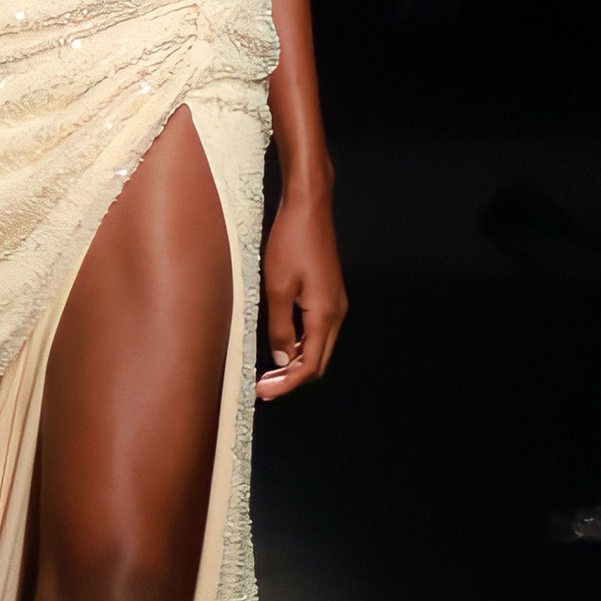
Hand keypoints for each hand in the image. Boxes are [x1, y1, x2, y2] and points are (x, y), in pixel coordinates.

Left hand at [256, 182, 347, 400]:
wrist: (309, 208)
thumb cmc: (290, 243)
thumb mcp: (277, 288)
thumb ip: (279, 328)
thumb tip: (282, 360)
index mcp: (325, 315)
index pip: (310, 365)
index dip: (287, 383)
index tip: (263, 392)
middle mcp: (336, 313)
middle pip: (318, 360)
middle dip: (292, 378)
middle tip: (263, 386)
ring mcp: (335, 303)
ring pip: (319, 346)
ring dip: (296, 362)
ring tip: (268, 370)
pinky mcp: (329, 294)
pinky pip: (318, 330)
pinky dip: (300, 344)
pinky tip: (280, 343)